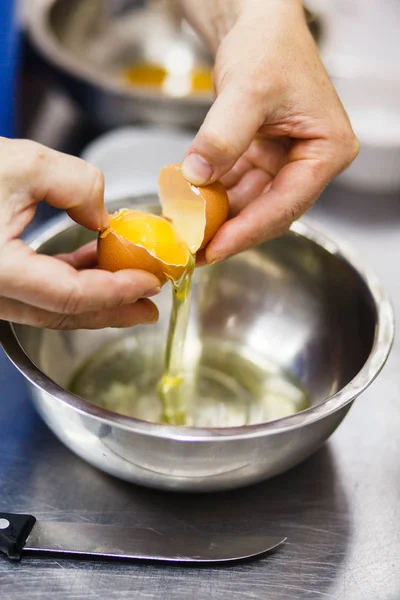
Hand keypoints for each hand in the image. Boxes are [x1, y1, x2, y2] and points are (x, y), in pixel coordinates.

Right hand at [0, 138, 159, 328]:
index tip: (149, 281)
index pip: (70, 295)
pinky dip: (68, 281)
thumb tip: (102, 215)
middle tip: (149, 307)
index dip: (116, 291)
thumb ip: (76, 184)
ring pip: (50, 306)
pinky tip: (92, 263)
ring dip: (94, 297)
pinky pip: (35, 291)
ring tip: (130, 285)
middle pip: (63, 313)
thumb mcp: (20, 162)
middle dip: (112, 310)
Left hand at [181, 0, 358, 262]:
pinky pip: (238, 185)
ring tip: (187, 230)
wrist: (256, 22)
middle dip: (231, 230)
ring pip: (251, 203)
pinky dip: (214, 195)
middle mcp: (311, 161)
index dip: (248, 231)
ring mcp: (286, 161)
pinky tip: (190, 203)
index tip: (216, 248)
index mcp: (327, 149)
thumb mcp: (248, 89)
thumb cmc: (268, 44)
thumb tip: (197, 177)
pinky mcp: (263, 157)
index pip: (287, 204)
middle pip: (269, 211)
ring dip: (219, 216)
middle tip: (196, 249)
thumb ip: (223, 136)